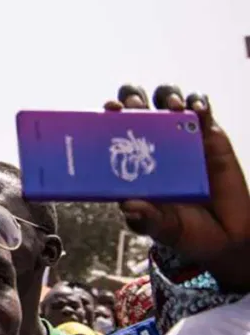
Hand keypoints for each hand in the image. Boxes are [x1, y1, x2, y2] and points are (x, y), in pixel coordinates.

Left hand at [106, 84, 249, 289]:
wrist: (225, 237)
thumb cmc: (185, 230)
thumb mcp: (162, 228)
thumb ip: (146, 219)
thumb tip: (129, 207)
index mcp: (133, 163)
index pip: (114, 131)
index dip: (109, 116)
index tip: (109, 109)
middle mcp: (154, 145)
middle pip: (138, 109)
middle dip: (133, 99)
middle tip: (135, 105)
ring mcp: (181, 139)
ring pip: (169, 104)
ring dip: (167, 97)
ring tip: (172, 108)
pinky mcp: (209, 137)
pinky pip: (203, 113)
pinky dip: (199, 104)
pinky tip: (197, 108)